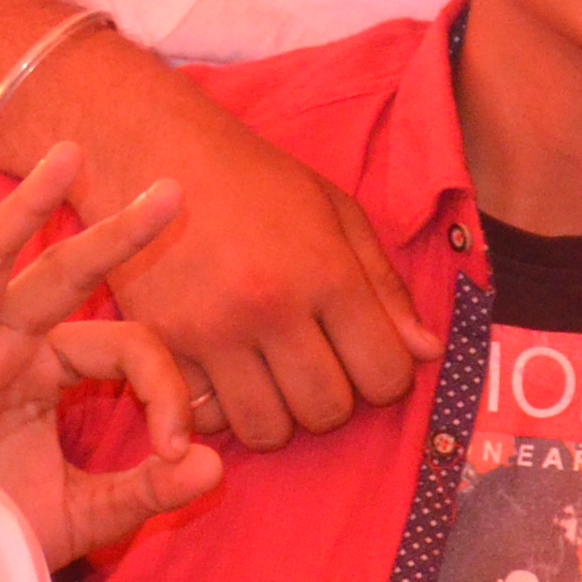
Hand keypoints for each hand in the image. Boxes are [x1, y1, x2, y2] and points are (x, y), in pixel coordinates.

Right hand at [0, 143, 227, 565]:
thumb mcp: (88, 514)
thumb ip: (147, 489)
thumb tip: (214, 465)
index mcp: (49, 371)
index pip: (125, 346)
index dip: (166, 388)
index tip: (182, 447)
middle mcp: (5, 351)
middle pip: (63, 274)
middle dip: (113, 231)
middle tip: (173, 187)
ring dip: (23, 213)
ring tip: (66, 158)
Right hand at [2, 43, 438, 446]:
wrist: (154, 152)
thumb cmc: (257, 180)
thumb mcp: (337, 214)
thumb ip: (386, 286)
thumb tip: (427, 352)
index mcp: (324, 272)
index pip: (384, 374)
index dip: (389, 378)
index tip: (372, 360)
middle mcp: (269, 309)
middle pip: (327, 412)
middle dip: (336, 400)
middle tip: (323, 366)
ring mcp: (208, 332)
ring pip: (267, 429)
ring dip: (282, 414)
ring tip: (277, 375)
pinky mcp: (157, 345)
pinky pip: (206, 419)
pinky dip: (224, 409)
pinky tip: (230, 375)